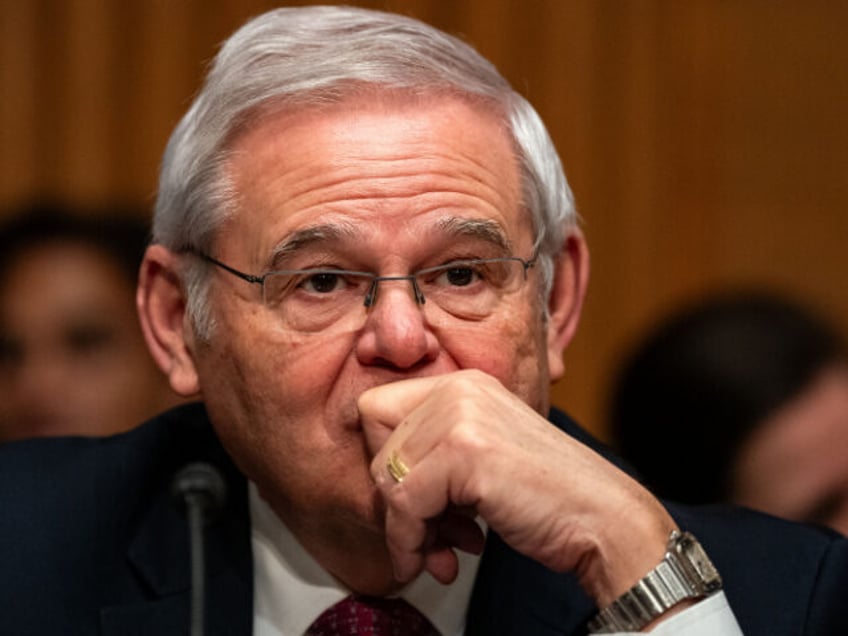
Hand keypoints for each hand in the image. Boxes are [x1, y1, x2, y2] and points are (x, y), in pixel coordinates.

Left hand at [359, 369, 675, 605]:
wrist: (602, 518)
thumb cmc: (547, 497)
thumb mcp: (481, 457)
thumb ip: (433, 457)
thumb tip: (378, 488)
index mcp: (463, 384)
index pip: (377, 410)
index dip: (385, 461)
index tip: (413, 503)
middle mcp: (459, 388)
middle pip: (375, 443)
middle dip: (394, 500)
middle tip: (427, 536)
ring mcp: (462, 415)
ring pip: (386, 476)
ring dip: (406, 530)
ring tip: (440, 553)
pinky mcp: (467, 450)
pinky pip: (404, 502)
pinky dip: (413, 542)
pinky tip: (445, 561)